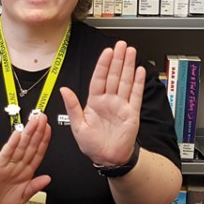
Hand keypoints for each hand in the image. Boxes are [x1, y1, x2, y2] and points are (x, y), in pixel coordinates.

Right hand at [0, 113, 51, 203]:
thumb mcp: (22, 197)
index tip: (48, 129)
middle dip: (37, 131)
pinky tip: (17, 135)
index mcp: (26, 171)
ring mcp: (7, 164)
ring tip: (32, 122)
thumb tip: (48, 178)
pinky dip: (11, 145)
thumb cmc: (0, 200)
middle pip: (30, 146)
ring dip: (27, 134)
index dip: (44, 141)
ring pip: (19, 146)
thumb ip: (34, 187)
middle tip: (42, 118)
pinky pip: (6, 154)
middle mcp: (17, 165)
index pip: (37, 152)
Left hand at [60, 41, 144, 165]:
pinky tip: (139, 71)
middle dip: (117, 60)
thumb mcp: (77, 126)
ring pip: (125, 81)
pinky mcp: (132, 113)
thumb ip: (73, 106)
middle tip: (121, 45)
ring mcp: (121, 105)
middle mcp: (109, 101)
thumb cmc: (92, 145)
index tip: (107, 52)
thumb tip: (64, 90)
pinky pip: (136, 95)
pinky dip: (138, 83)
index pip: (99, 79)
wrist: (108, 159)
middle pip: (113, 76)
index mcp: (94, 102)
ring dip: (128, 66)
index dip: (103, 65)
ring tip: (131, 51)